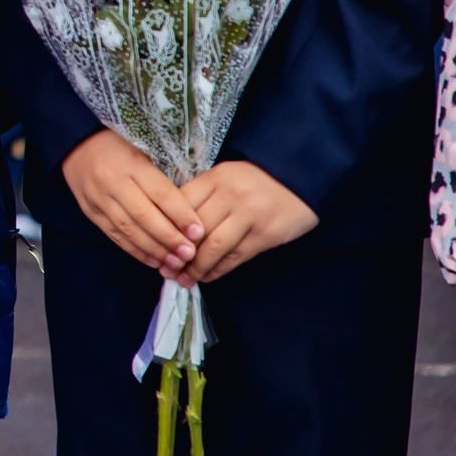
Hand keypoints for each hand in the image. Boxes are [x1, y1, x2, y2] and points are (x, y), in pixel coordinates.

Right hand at [62, 129, 201, 276]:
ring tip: (174, 263)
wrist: (76, 144)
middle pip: (144, 215)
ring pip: (128, 229)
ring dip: (154, 249)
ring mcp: (98, 198)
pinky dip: (135, 251)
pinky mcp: (90, 211)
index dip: (181, 214)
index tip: (198, 232)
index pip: (160, 192)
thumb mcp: (143, 154)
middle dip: (169, 238)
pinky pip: (114, 235)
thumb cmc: (119, 148)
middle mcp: (113, 181)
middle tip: (189, 254)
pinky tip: (153, 260)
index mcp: (131, 163)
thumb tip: (189, 215)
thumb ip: (161, 181)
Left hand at [177, 160, 315, 282]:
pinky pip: (236, 256)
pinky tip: (206, 276)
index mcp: (216, 177)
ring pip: (214, 246)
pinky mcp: (267, 234)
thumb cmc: (256, 179)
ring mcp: (250, 215)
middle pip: (194, 228)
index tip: (154, 243)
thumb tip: (171, 224)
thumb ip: (203, 195)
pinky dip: (218, 269)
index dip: (165, 226)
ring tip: (184, 279)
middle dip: (176, 252)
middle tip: (165, 269)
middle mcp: (231, 195)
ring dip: (196, 267)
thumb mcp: (226, 177)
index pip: (181, 203)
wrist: (301, 178)